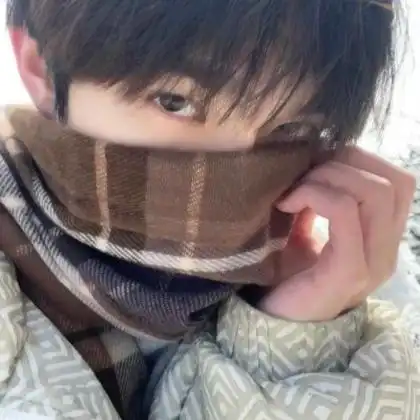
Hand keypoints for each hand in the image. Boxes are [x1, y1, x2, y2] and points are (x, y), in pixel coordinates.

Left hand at [259, 146, 415, 321]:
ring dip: (328, 177)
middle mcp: (386, 251)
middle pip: (393, 182)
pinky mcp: (348, 272)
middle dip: (344, 164)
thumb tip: (313, 161)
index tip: (317, 167)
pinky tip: (287, 204)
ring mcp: (372, 264)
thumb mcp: (308, 230)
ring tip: (294, 192)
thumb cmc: (288, 274)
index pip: (398, 182)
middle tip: (303, 177)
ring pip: (375, 193)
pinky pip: (346, 213)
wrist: (272, 319)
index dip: (360, 160)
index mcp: (380, 238)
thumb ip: (320, 200)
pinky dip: (315, 195)